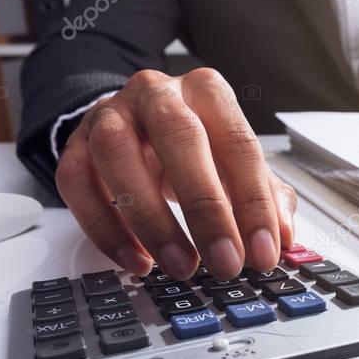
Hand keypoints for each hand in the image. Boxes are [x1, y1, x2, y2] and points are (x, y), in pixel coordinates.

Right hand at [55, 68, 296, 279]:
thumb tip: (283, 236)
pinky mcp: (75, 146)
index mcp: (207, 91)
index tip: (264, 252)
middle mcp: (156, 93)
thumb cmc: (194, 150)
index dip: (254, 203)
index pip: (238, 143)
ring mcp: (110, 115)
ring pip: (119, 156)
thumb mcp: (234, 165)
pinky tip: (136, 262)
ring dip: (152, 220)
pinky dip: (105, 229)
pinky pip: (78, 185)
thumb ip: (265, 196)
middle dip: (206, 208)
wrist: (135, 126)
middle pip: (180, 138)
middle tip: (225, 263)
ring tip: (181, 267)